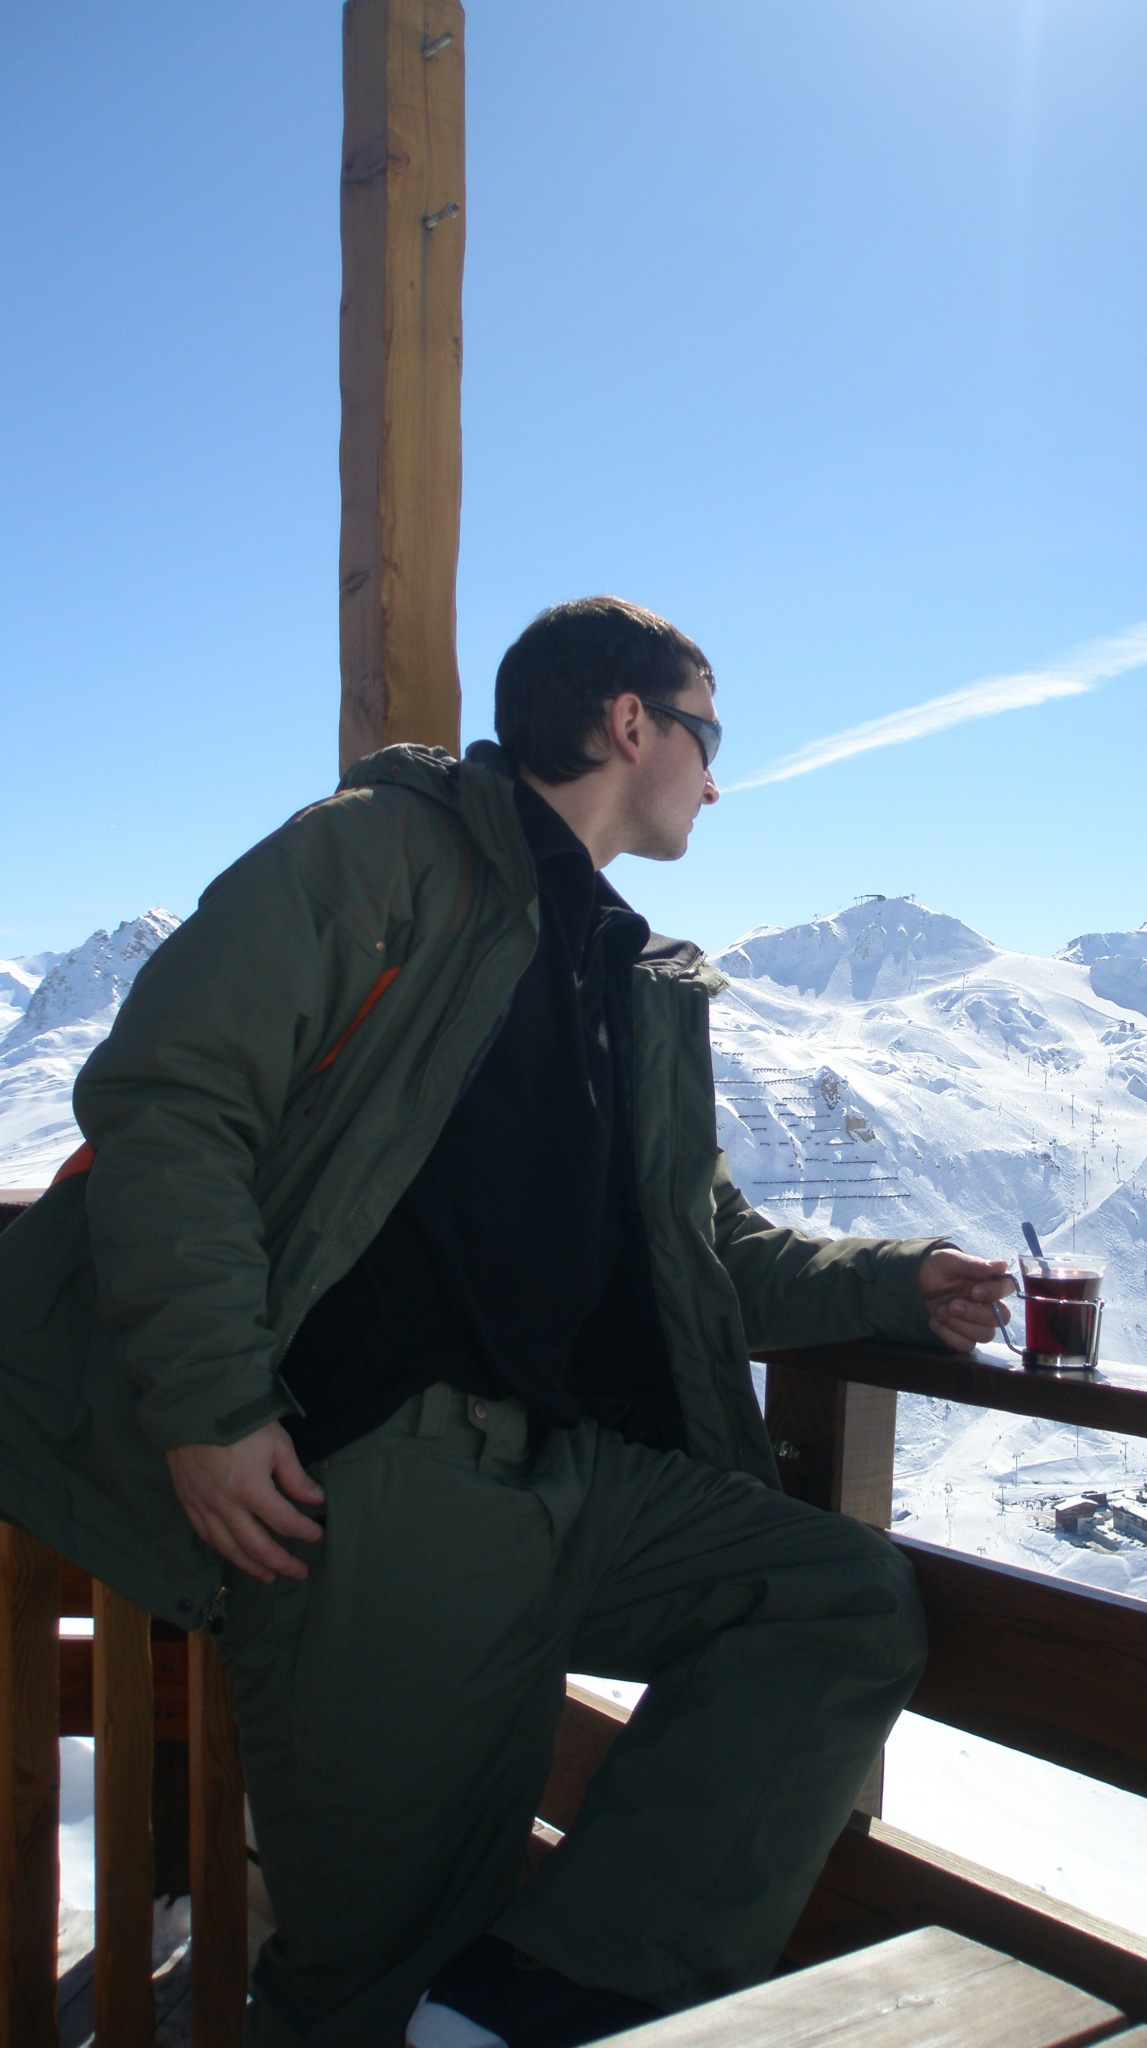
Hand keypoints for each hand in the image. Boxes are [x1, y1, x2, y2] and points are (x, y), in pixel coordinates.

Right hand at [166, 1421, 325, 1583]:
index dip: (305, 1532)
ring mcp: (203, 1507)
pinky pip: (207, 1536)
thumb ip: (295, 1477)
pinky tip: (236, 1554)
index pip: (284, 1522)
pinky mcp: (188, 1503)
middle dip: (282, 1563)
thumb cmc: (240, 1421)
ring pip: (229, 1549)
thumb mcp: (276, 1443)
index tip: (317, 1536)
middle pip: (257, 1547)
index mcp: (251, 1489)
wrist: (193, 1407)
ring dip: (252, 1566)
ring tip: (270, 1575)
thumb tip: (316, 1500)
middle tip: (300, 1572)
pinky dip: (224, 1550)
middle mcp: (225, 1506)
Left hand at [917, 1248, 1014, 1352]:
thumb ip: (974, 1265)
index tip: (974, 1291)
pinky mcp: (962, 1335)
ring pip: (985, 1335)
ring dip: (961, 1325)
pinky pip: (967, 1346)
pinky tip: (934, 1322)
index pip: (1008, 1288)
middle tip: (952, 1305)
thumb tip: (1002, 1264)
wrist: (913, 1281)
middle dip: (974, 1314)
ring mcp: (975, 1322)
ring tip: (940, 1311)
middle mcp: (986, 1303)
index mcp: (988, 1282)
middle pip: (1000, 1319)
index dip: (995, 1292)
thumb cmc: (936, 1268)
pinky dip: (950, 1336)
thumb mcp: (950, 1260)